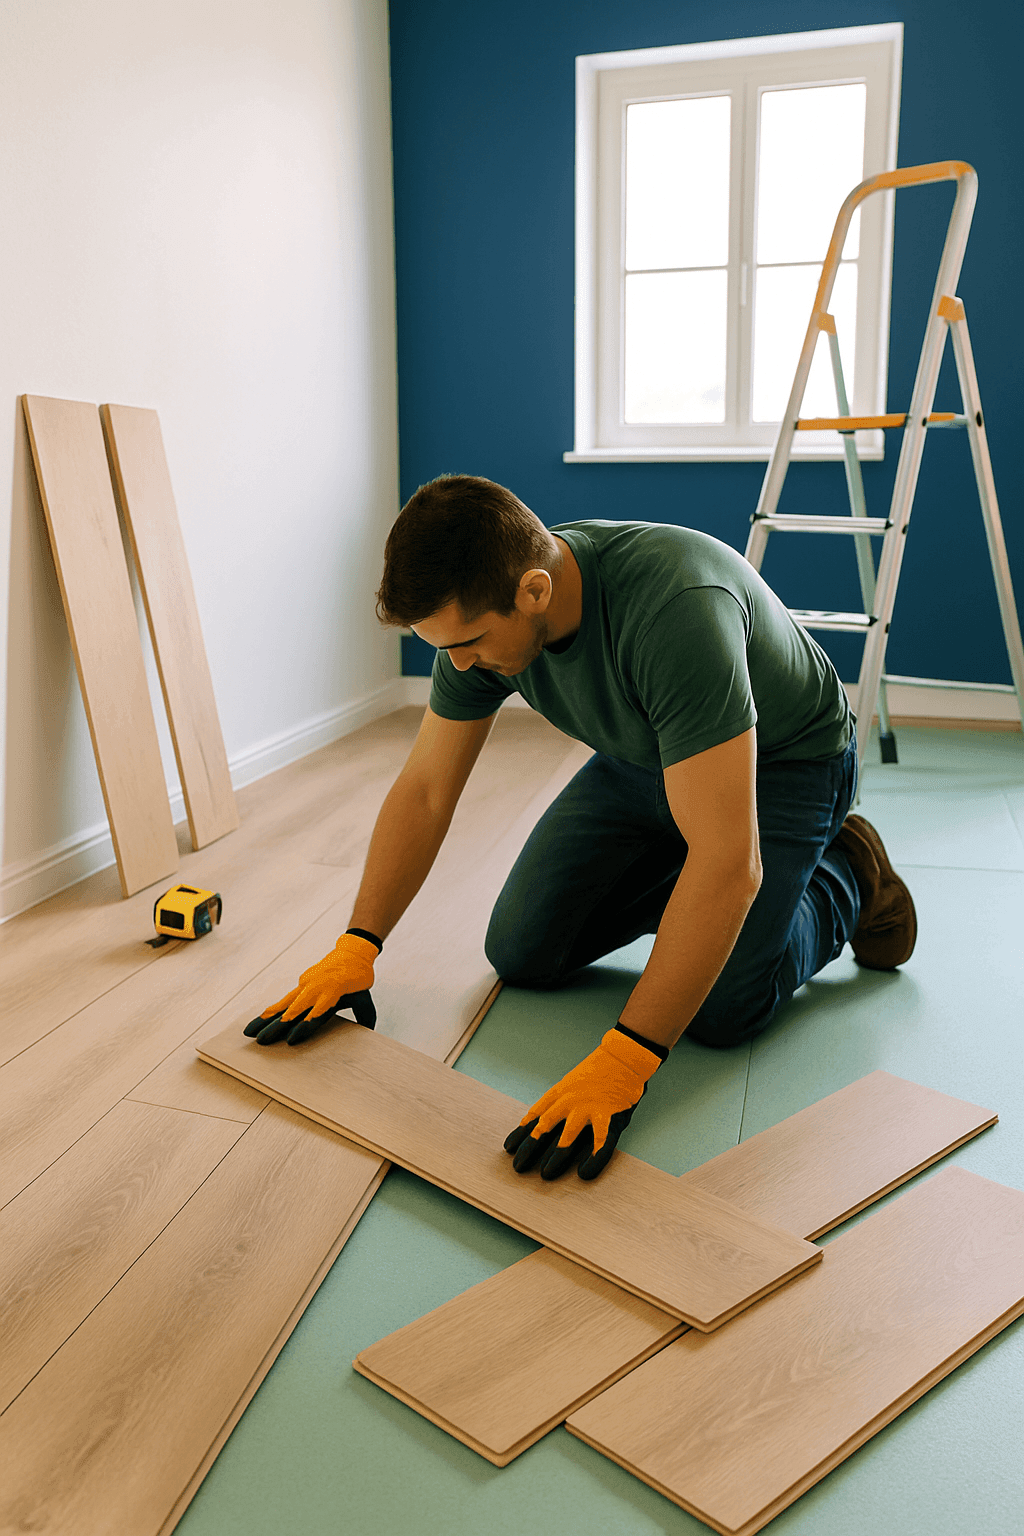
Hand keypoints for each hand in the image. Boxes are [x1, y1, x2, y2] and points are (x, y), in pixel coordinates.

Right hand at [243, 932, 377, 1044]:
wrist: (352, 952)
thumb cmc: (359, 977)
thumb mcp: (365, 997)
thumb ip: (365, 1016)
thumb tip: (369, 1032)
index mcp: (332, 993)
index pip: (316, 1014)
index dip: (304, 1027)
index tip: (291, 1040)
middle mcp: (315, 990)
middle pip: (294, 1012)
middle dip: (277, 1028)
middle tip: (262, 1042)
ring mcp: (306, 986)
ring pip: (283, 1006)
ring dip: (266, 1021)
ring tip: (250, 1033)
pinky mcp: (301, 984)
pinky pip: (284, 1000)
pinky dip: (271, 1011)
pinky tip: (260, 1020)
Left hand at [503, 1027, 662, 1180]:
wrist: (624, 1056)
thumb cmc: (599, 1069)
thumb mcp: (571, 1080)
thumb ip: (559, 1099)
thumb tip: (542, 1118)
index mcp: (560, 1091)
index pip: (535, 1114)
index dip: (521, 1133)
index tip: (509, 1147)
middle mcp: (570, 1100)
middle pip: (544, 1127)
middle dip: (530, 1149)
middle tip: (519, 1166)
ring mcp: (588, 1108)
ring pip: (567, 1136)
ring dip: (555, 1156)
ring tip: (545, 1173)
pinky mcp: (608, 1115)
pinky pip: (599, 1141)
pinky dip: (592, 1159)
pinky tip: (584, 1172)